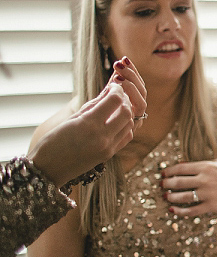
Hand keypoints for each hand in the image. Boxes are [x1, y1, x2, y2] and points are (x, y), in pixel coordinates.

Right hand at [30, 61, 145, 187]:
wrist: (47, 170)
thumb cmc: (52, 142)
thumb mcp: (71, 119)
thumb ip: (92, 105)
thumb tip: (108, 91)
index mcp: (89, 125)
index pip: (115, 100)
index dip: (116, 90)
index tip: (113, 85)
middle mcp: (102, 137)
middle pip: (126, 112)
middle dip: (124, 100)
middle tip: (117, 95)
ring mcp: (108, 148)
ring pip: (129, 124)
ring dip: (126, 113)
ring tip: (116, 107)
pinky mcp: (109, 155)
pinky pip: (126, 137)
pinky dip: (125, 126)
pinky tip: (115, 121)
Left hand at [162, 159, 216, 217]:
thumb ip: (203, 164)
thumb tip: (183, 164)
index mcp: (207, 167)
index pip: (181, 168)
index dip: (169, 171)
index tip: (163, 174)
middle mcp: (205, 179)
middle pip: (178, 182)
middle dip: (166, 184)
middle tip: (162, 186)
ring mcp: (208, 193)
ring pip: (182, 196)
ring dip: (171, 197)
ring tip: (166, 197)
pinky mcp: (211, 206)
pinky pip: (191, 210)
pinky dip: (180, 211)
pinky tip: (174, 210)